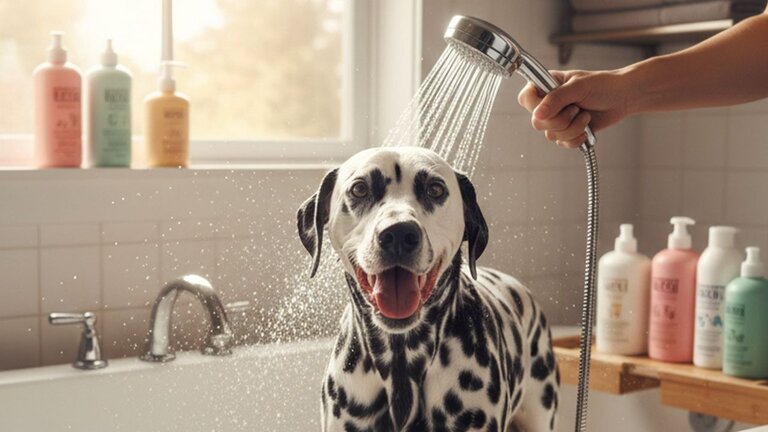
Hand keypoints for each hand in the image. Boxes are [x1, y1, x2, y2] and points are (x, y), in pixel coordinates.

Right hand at [517, 69, 632, 147]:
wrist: (624, 98)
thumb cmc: (603, 85)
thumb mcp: (578, 87)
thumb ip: (556, 99)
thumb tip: (538, 115)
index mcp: (546, 85)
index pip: (526, 99)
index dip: (536, 106)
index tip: (552, 106)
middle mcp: (548, 103)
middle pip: (537, 122)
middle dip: (561, 120)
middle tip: (576, 109)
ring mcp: (557, 118)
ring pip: (551, 135)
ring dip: (572, 128)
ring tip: (585, 115)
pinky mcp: (567, 131)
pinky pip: (562, 143)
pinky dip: (576, 139)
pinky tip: (586, 129)